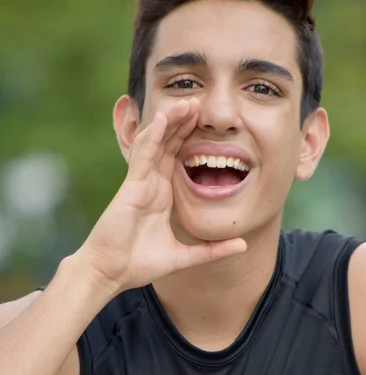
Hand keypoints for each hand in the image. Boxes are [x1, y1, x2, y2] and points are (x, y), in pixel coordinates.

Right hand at [77, 98, 246, 292]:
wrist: (112, 273)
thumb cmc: (140, 264)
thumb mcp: (185, 256)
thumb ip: (213, 250)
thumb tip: (243, 245)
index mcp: (163, 196)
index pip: (178, 159)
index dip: (190, 139)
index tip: (208, 124)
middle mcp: (151, 184)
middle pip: (169, 145)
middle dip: (183, 123)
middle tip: (200, 101)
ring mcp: (140, 183)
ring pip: (156, 144)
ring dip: (171, 122)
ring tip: (188, 101)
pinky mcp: (131, 187)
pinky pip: (143, 156)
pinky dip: (154, 136)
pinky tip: (164, 119)